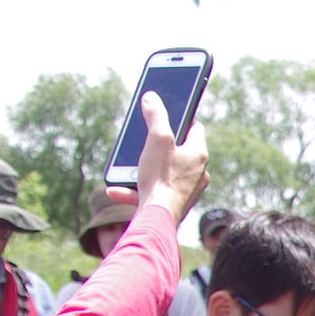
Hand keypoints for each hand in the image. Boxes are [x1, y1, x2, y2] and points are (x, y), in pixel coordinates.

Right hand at [132, 92, 209, 222]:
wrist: (158, 218)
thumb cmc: (161, 178)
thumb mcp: (156, 139)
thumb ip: (155, 115)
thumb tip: (152, 97)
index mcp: (199, 155)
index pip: (195, 128)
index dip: (181, 118)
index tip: (168, 114)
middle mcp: (198, 174)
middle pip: (179, 151)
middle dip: (159, 145)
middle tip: (144, 139)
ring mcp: (187, 191)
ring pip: (164, 173)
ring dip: (143, 167)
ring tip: (126, 165)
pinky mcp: (174, 206)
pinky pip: (154, 192)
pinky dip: (135, 189)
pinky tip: (115, 189)